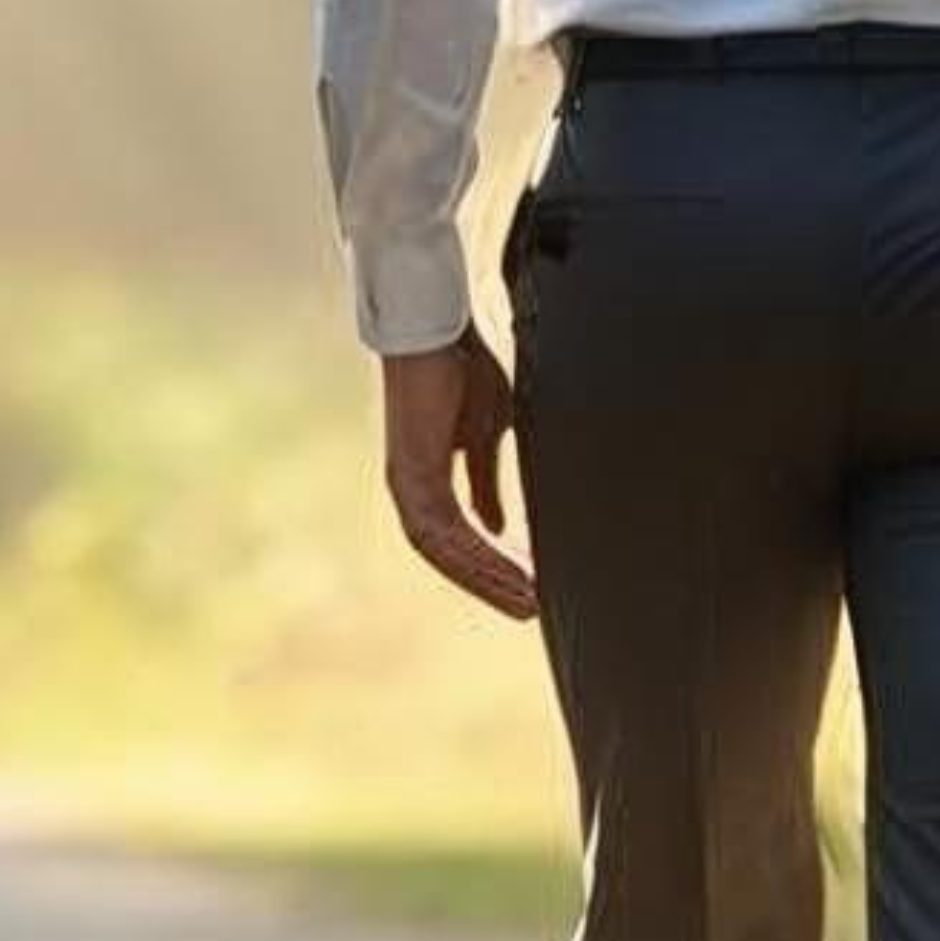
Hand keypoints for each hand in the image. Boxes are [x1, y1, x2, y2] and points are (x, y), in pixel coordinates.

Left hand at [379, 334, 535, 620]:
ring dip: (489, 578)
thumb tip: (496, 523)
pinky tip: (513, 568)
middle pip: (452, 557)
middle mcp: (414, 491)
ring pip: (448, 554)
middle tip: (532, 609)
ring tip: (529, 600)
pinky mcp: (412, 478)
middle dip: (492, 584)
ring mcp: (408, 487)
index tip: (529, 586)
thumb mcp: (484, 437)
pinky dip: (479, 555)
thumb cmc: (463, 371)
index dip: (491, 565)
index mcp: (430, 481)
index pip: (460, 539)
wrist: (442, 331)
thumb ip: (485, 481)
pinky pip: (445, 533)